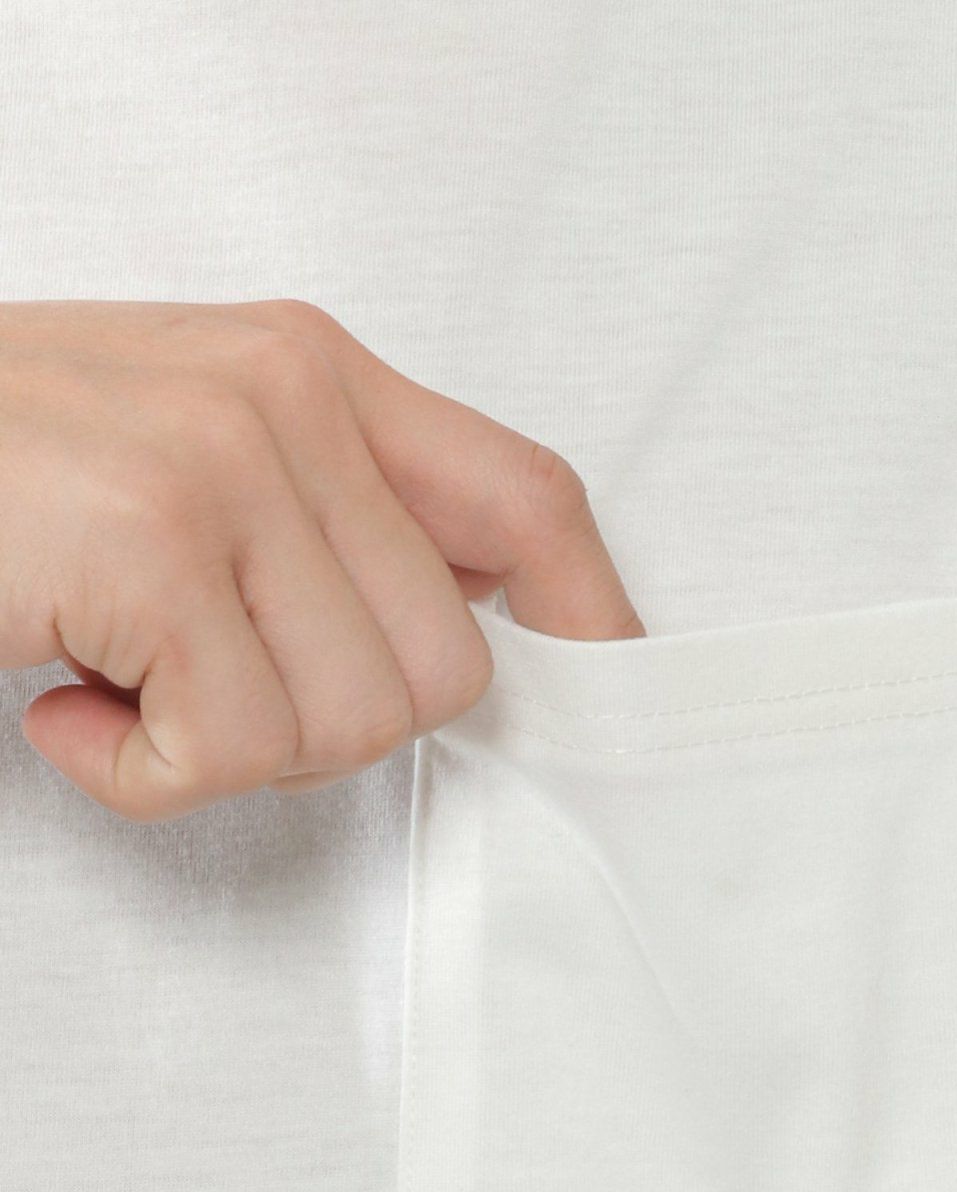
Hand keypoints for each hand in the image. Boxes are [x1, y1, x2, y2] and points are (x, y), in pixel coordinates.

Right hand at [0, 299, 642, 818]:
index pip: (529, 499)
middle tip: (206, 683)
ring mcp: (219, 465)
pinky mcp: (150, 546)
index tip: (611, 697)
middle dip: (331, 724)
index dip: (591, 619)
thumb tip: (473, 630)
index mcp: (315, 372)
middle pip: (448, 666)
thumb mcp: (189, 455)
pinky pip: (234, 750)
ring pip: (354, 725)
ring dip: (229, 747)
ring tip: (124, 677)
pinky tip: (66, 704)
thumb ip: (330, 518)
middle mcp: (285, 399)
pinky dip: (143, 774)